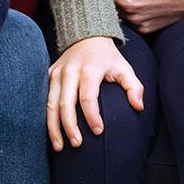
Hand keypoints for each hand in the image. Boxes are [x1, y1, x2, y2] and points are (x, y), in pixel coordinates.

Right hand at [47, 36, 143, 151]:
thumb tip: (138, 107)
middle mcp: (69, 71)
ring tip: (60, 147)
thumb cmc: (108, 58)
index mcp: (89, 69)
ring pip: (50, 104)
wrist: (87, 37)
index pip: (87, 96)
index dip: (92, 116)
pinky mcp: (49, 76)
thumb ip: (134, 86)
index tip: (99, 131)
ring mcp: (56, 73)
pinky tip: (53, 134)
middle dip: (69, 126)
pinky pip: (45, 101)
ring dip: (54, 127)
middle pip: (65, 103)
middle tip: (77, 144)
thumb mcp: (124, 67)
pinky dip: (47, 119)